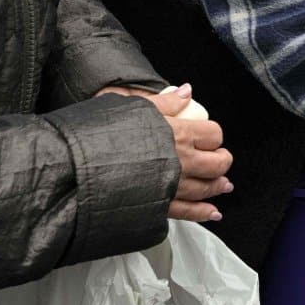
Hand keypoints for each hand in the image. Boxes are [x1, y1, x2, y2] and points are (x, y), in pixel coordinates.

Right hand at [97, 84, 233, 221]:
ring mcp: (173, 187)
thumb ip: (165, 102)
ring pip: (207, 188)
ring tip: (223, 185)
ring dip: (217, 186)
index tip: (208, 136)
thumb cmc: (104, 134)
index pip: (213, 134)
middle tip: (219, 159)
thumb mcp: (133, 107)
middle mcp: (181, 162)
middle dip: (221, 161)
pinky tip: (213, 212)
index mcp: (178, 134)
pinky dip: (204, 212)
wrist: (80, 167)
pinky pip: (189, 211)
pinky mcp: (160, 207)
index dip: (214, 135)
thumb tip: (187, 91)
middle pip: (217, 163)